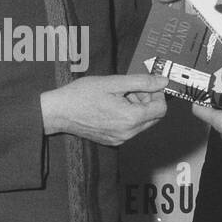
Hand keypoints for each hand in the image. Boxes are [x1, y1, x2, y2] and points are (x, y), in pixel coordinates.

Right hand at [41, 73, 167, 144]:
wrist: (58, 112)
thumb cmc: (81, 95)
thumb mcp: (113, 82)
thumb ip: (141, 82)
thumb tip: (162, 81)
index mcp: (130, 118)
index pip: (161, 109)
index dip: (157, 94)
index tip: (146, 85)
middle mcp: (128, 133)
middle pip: (153, 117)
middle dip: (147, 101)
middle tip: (131, 89)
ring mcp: (120, 139)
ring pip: (142, 123)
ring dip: (137, 109)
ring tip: (119, 96)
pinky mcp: (112, 141)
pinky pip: (130, 129)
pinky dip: (127, 117)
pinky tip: (112, 106)